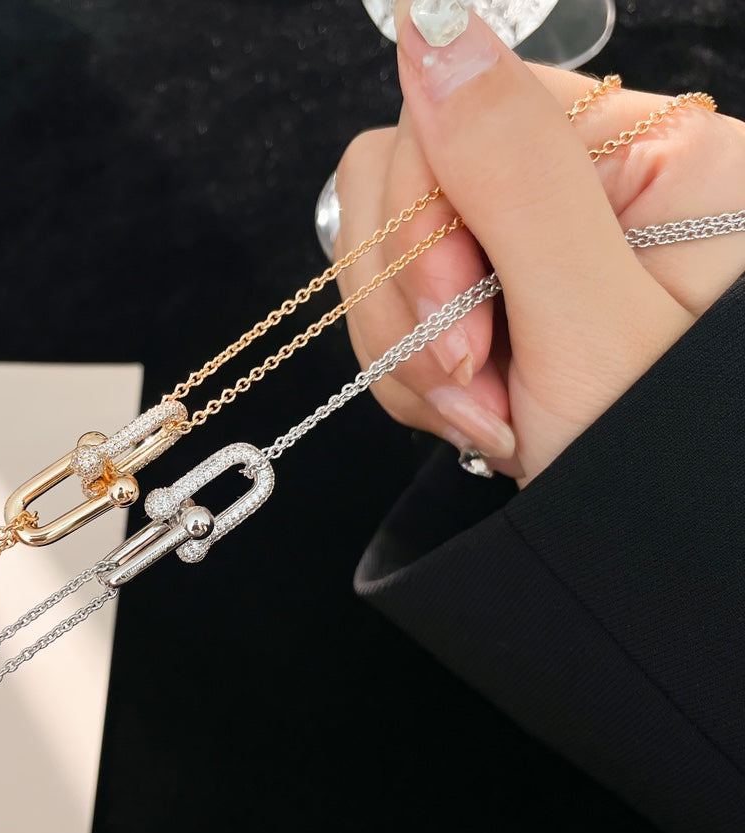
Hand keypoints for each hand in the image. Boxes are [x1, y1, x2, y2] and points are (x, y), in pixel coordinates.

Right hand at [331, 0, 744, 482]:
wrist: (663, 559)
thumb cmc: (661, 463)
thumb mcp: (588, 322)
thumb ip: (510, 171)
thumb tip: (434, 27)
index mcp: (640, 154)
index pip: (454, 121)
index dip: (422, 237)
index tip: (463, 345)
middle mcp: (586, 184)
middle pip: (406, 185)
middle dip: (415, 308)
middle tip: (473, 391)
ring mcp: (535, 246)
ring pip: (390, 256)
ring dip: (412, 353)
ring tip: (487, 420)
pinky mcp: (498, 300)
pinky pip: (402, 312)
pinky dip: (416, 375)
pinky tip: (477, 417)